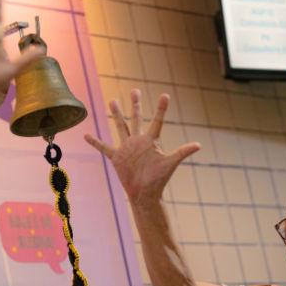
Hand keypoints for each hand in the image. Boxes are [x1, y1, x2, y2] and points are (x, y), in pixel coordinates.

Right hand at [85, 89, 199, 201]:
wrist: (144, 194)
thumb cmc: (158, 180)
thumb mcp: (170, 163)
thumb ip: (182, 152)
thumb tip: (198, 145)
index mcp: (151, 141)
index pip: (157, 121)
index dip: (161, 108)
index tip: (165, 95)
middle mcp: (138, 141)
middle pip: (136, 118)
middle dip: (135, 104)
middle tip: (135, 90)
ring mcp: (126, 148)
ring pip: (121, 127)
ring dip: (116, 114)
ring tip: (112, 101)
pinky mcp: (116, 157)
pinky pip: (103, 147)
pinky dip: (95, 142)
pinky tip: (86, 135)